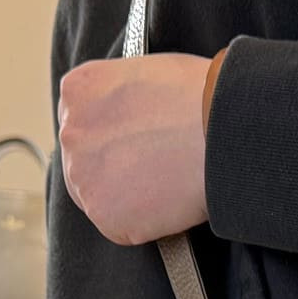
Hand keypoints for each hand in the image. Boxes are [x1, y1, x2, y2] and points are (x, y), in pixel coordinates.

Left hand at [58, 52, 210, 246]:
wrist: (227, 131)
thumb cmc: (203, 96)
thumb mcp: (147, 71)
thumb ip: (120, 95)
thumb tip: (127, 117)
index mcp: (78, 91)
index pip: (83, 120)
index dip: (115, 132)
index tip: (138, 139)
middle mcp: (70, 133)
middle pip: (85, 161)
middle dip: (116, 167)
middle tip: (157, 164)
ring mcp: (83, 178)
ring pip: (102, 197)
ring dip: (130, 196)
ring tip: (169, 181)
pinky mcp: (105, 217)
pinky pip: (122, 227)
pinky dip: (146, 223)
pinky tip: (171, 201)